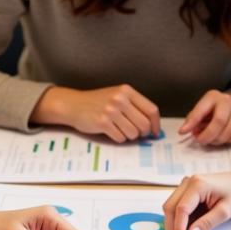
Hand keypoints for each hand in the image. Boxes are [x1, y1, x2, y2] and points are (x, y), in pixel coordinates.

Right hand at [31, 84, 159, 141]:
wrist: (74, 104)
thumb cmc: (98, 102)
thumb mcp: (117, 96)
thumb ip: (134, 106)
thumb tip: (152, 125)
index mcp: (127, 91)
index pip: (151, 110)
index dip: (156, 124)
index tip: (155, 132)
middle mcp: (120, 99)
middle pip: (144, 124)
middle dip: (143, 133)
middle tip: (137, 134)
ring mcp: (110, 110)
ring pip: (133, 133)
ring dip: (129, 136)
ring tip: (121, 130)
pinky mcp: (102, 122)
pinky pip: (120, 138)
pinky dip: (118, 138)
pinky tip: (111, 131)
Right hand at [162, 168, 230, 229]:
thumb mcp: (226, 211)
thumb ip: (208, 223)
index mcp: (198, 184)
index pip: (181, 209)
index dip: (178, 229)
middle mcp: (187, 182)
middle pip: (170, 207)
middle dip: (171, 227)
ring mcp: (184, 184)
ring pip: (170, 206)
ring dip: (172, 223)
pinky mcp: (184, 190)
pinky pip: (175, 205)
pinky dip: (177, 218)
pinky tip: (184, 228)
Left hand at [179, 90, 230, 145]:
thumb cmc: (213, 109)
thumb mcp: (201, 109)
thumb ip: (193, 119)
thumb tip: (185, 130)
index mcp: (213, 97)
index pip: (201, 110)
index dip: (192, 123)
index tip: (183, 131)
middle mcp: (228, 101)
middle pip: (219, 122)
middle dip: (208, 135)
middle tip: (201, 141)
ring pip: (228, 132)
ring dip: (217, 141)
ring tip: (210, 139)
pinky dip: (226, 141)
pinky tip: (221, 138)